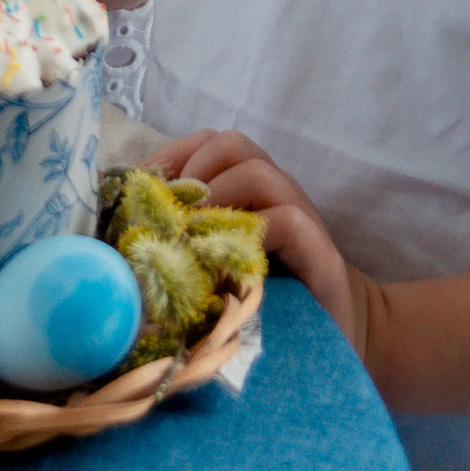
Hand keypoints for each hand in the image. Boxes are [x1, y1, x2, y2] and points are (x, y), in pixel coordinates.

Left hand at [156, 130, 371, 353]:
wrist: (340, 329)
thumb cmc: (266, 296)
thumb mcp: (221, 260)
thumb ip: (189, 235)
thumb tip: (129, 230)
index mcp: (250, 187)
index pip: (210, 142)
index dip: (174, 154)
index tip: (144, 186)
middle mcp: (276, 191)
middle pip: (232, 144)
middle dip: (194, 168)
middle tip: (174, 214)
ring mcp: (302, 217)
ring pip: (259, 171)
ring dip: (220, 196)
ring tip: (197, 236)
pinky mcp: (322, 255)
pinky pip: (288, 219)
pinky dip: (255, 232)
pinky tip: (232, 261)